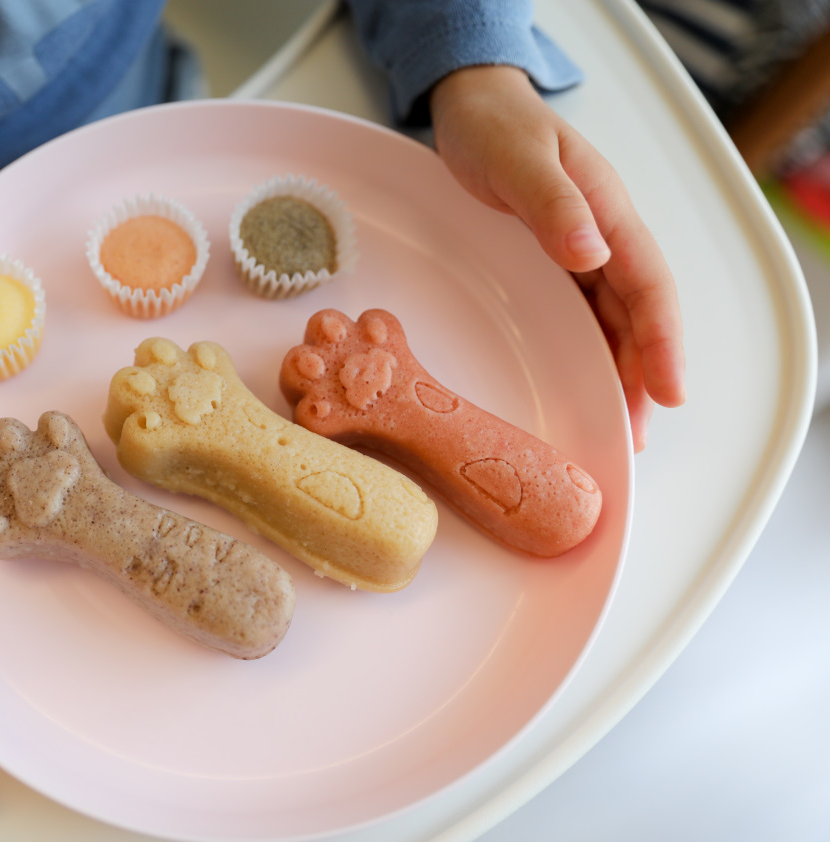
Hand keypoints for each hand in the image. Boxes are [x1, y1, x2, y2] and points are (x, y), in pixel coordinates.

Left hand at [429, 65, 685, 450]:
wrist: (470, 108)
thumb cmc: (495, 127)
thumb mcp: (518, 159)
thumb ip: (552, 203)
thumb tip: (591, 252)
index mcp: (606, 213)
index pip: (647, 285)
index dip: (662, 340)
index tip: (668, 390)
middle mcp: (599, 238)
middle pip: (635, 315)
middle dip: (643, 375)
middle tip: (636, 436)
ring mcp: (576, 252)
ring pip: (610, 320)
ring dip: (618, 372)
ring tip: (617, 427)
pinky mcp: (549, 263)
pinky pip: (579, 314)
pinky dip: (587, 351)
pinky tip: (582, 383)